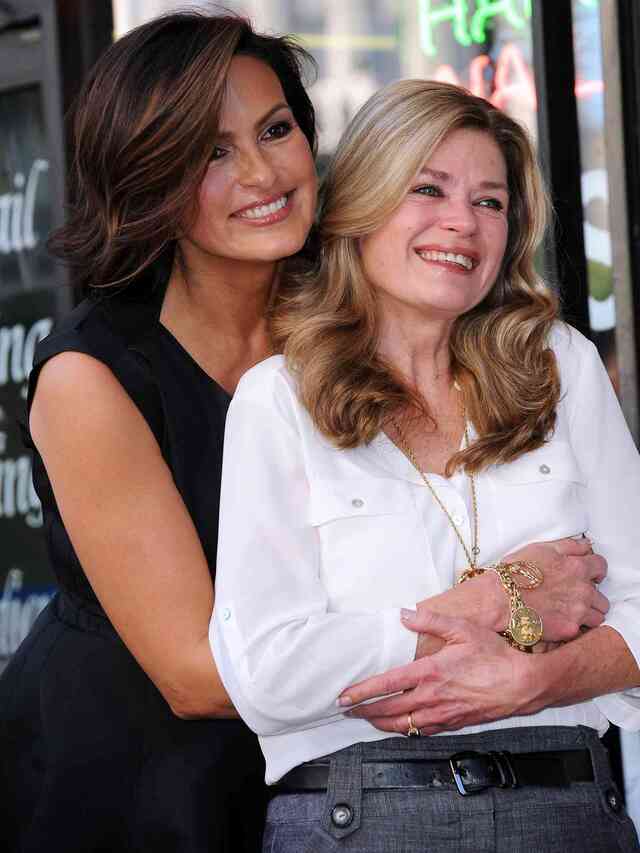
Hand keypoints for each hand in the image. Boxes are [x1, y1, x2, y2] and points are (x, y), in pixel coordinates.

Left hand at [338, 609, 529, 734]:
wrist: (522, 684)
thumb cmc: (494, 655)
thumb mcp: (462, 629)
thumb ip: (430, 620)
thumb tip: (404, 614)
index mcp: (429, 672)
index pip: (387, 685)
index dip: (363, 692)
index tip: (345, 696)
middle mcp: (432, 697)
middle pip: (389, 711)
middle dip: (365, 711)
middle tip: (348, 710)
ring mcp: (443, 713)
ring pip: (404, 725)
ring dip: (382, 724)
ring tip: (368, 719)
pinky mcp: (455, 723)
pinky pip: (424, 731)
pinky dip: (407, 730)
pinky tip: (401, 726)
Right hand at [504, 538, 608, 641]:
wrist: (499, 599)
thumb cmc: (515, 572)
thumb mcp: (541, 549)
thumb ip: (569, 546)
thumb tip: (587, 546)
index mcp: (577, 567)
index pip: (601, 567)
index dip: (596, 571)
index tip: (590, 575)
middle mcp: (583, 590)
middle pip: (602, 597)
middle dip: (590, 596)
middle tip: (573, 596)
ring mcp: (578, 612)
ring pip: (597, 616)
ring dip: (587, 613)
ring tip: (568, 612)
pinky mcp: (569, 630)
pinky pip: (581, 630)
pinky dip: (574, 626)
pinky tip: (559, 621)